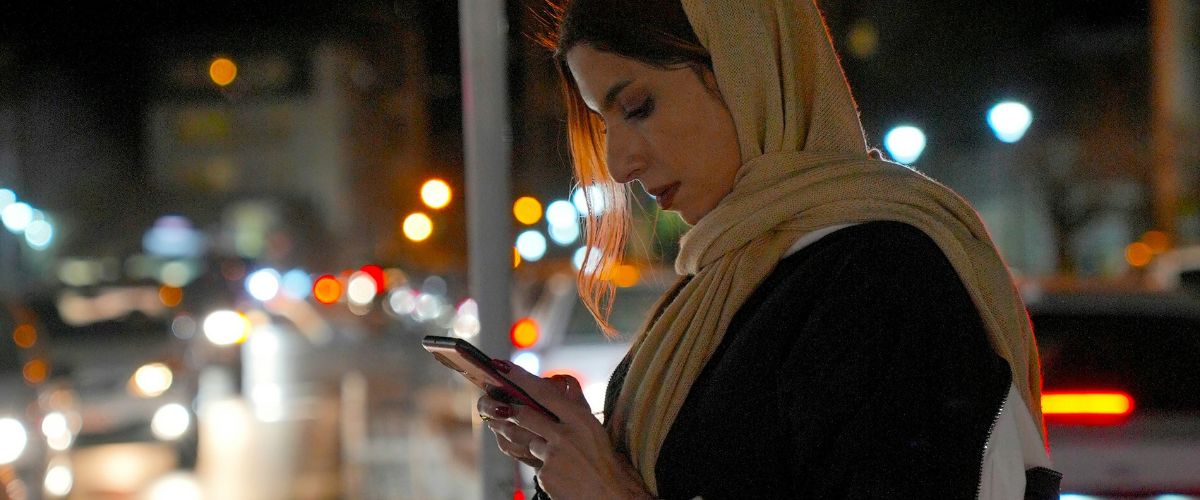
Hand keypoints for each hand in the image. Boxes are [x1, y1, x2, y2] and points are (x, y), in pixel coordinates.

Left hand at [477, 360, 652, 498]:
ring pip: (521, 439)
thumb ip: (575, 403)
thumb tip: (559, 379)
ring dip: (509, 434)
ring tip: (502, 427)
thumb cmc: (602, 460)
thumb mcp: (593, 427)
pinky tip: (549, 469)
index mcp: (579, 418)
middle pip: (523, 415)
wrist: (610, 494)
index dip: (519, 378)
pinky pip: (530, 463)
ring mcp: (554, 455)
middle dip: (503, 409)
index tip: (501, 367)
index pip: (543, 392)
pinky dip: (536, 463)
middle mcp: (565, 434)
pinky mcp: (546, 474)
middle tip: (488, 402)